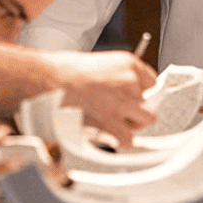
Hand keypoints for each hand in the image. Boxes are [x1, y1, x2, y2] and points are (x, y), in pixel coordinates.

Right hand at [40, 51, 156, 145]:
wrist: (49, 81)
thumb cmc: (66, 71)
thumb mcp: (100, 63)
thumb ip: (118, 77)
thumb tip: (127, 92)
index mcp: (128, 63)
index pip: (152, 81)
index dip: (142, 92)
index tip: (134, 98)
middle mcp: (130, 81)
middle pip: (152, 101)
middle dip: (140, 109)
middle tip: (125, 113)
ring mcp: (122, 102)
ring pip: (146, 120)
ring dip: (133, 124)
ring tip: (118, 124)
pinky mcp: (111, 121)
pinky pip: (128, 138)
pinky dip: (120, 140)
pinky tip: (111, 135)